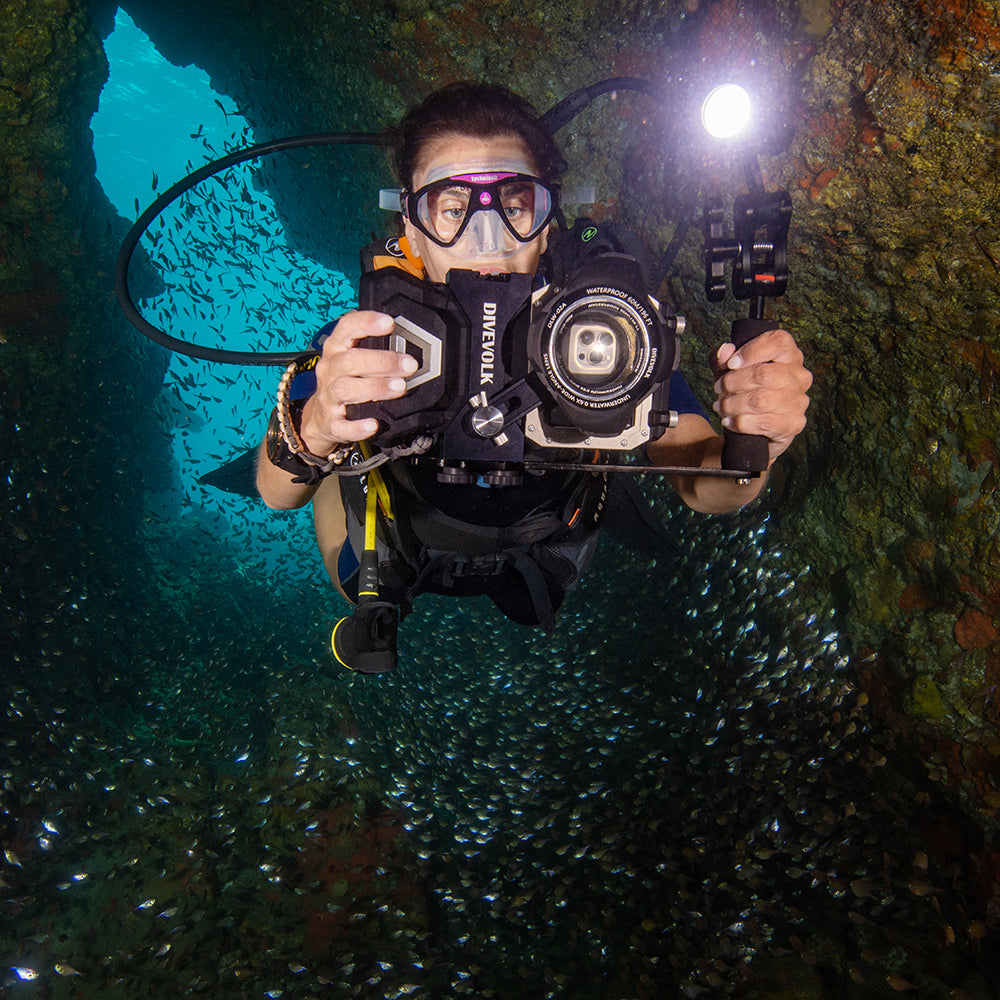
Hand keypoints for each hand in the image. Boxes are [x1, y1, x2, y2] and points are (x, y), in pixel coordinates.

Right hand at [298, 310, 416, 454]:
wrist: (320, 417)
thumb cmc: (345, 381)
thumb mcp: (354, 361)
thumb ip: (375, 350)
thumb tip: (411, 347)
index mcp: (336, 349)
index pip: (346, 328)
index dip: (366, 322)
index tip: (390, 322)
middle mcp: (329, 370)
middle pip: (350, 361)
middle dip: (382, 361)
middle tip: (409, 365)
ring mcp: (328, 396)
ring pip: (345, 389)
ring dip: (374, 387)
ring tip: (399, 387)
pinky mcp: (331, 423)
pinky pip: (341, 425)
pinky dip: (357, 426)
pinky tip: (373, 425)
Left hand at [712, 328, 811, 464]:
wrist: (754, 430)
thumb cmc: (744, 392)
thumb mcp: (730, 372)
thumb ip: (724, 359)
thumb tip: (724, 351)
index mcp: (789, 356)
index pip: (779, 342)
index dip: (751, 351)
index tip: (730, 364)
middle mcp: (799, 377)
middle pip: (764, 374)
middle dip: (732, 382)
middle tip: (718, 388)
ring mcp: (799, 401)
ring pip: (761, 400)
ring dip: (732, 404)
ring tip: (720, 406)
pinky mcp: (794, 423)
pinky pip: (764, 422)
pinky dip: (740, 422)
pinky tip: (728, 421)